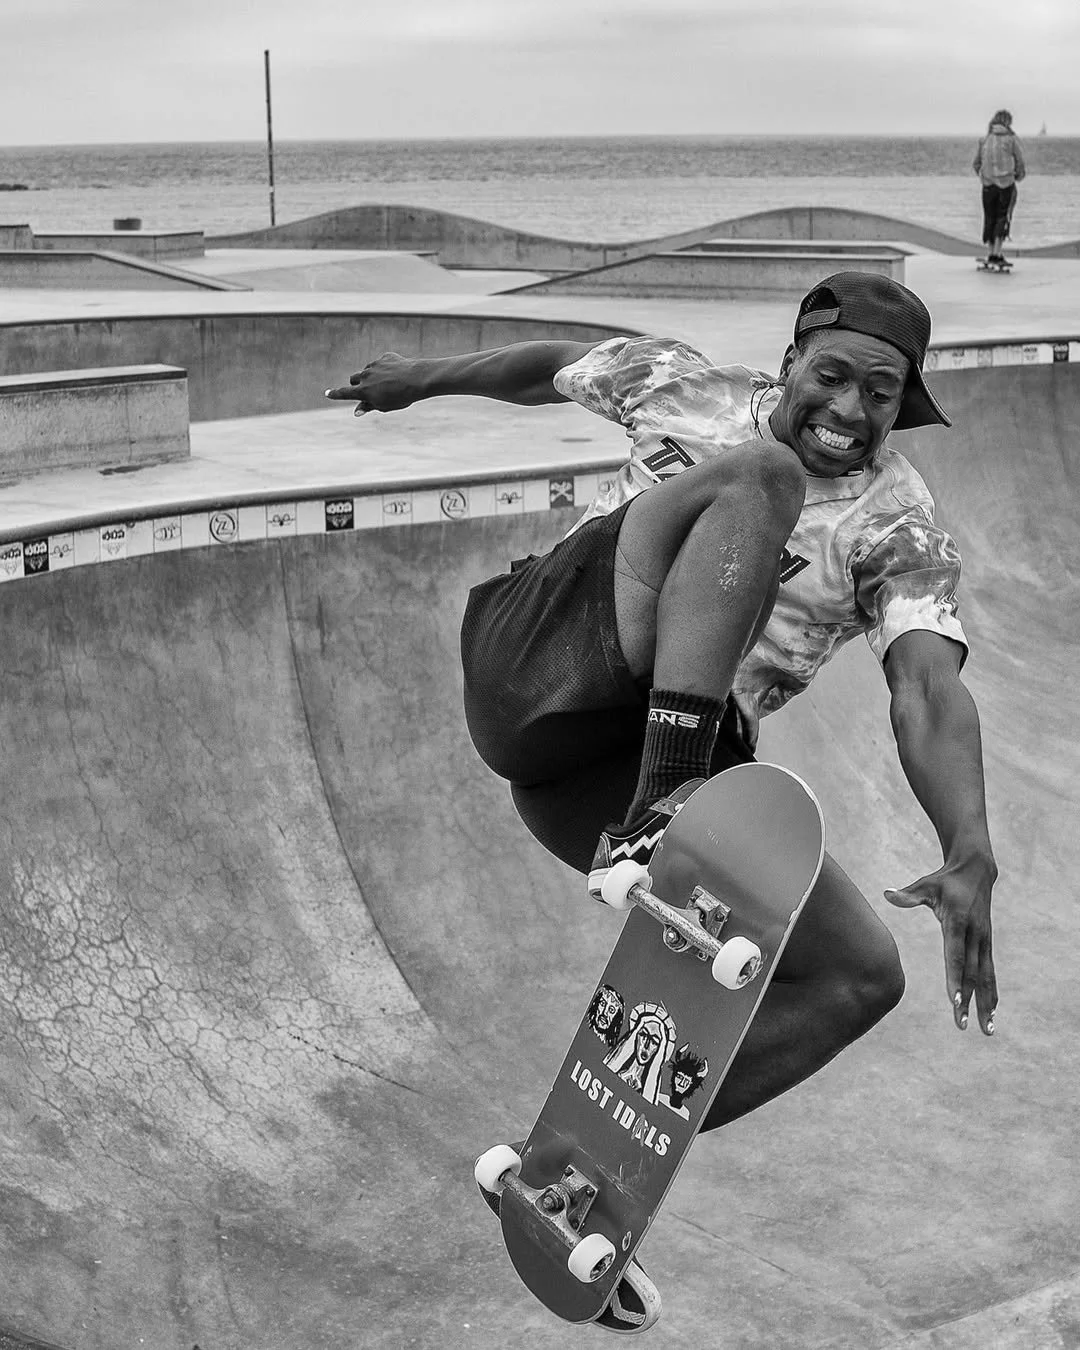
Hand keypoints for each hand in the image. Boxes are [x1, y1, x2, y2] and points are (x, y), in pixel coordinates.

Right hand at [324, 353, 419, 412]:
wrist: (418, 379)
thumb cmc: (402, 397)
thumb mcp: (385, 406)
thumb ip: (369, 406)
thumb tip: (356, 411)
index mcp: (364, 391)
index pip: (344, 393)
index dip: (335, 394)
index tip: (327, 393)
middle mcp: (366, 376)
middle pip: (354, 379)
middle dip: (357, 384)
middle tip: (368, 390)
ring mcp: (375, 365)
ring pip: (367, 371)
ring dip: (372, 376)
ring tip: (389, 384)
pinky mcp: (385, 357)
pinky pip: (381, 363)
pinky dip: (385, 369)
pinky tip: (398, 374)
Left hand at [884, 855, 997, 1035]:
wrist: (976, 870)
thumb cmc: (945, 880)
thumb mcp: (927, 884)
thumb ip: (909, 894)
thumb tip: (887, 894)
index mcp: (958, 922)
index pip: (956, 956)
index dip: (955, 979)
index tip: (954, 1001)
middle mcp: (975, 934)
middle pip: (970, 973)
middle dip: (967, 1000)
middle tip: (961, 1024)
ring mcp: (984, 940)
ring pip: (986, 977)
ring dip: (985, 1004)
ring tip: (987, 1030)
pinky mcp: (988, 943)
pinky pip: (991, 972)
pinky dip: (992, 993)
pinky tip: (991, 1013)